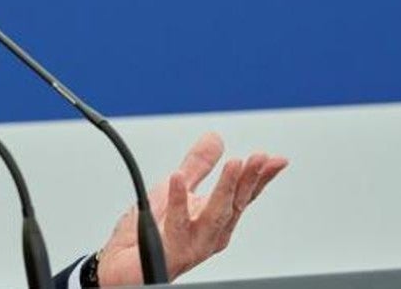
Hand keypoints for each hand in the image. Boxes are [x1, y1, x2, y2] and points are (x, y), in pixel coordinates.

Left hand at [95, 132, 287, 285]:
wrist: (125, 262)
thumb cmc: (152, 230)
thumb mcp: (176, 188)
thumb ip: (197, 165)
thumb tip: (215, 138)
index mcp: (215, 218)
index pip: (243, 196)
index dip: (260, 178)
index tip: (275, 159)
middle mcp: (210, 233)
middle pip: (234, 204)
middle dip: (248, 180)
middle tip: (258, 158)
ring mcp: (193, 243)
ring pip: (215, 215)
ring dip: (225, 189)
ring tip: (233, 164)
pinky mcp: (170, 249)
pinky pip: (176, 224)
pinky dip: (178, 200)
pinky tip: (178, 178)